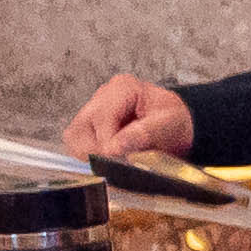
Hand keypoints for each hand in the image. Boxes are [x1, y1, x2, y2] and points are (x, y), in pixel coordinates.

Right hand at [60, 75, 191, 161]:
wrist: (176, 130)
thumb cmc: (174, 124)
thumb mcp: (170, 126)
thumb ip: (144, 134)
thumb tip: (114, 146)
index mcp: (123, 87)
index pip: (101, 118)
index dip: (109, 143)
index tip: (123, 158)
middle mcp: (102, 95)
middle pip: (81, 129)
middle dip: (99, 151)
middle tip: (120, 162)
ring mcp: (91, 110)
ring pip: (74, 139)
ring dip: (92, 156)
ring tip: (118, 159)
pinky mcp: (86, 128)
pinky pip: (77, 146)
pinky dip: (91, 157)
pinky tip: (111, 158)